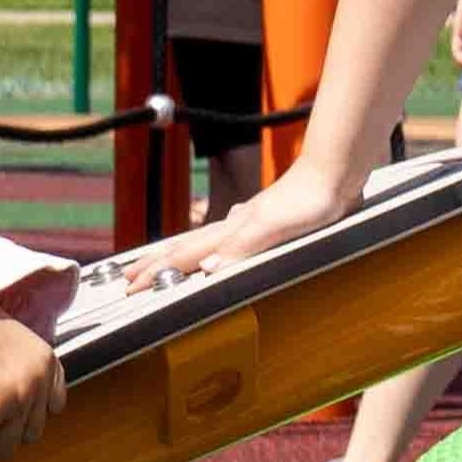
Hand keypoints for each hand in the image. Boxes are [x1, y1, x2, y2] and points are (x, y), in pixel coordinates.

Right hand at [107, 178, 337, 288]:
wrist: (333, 175)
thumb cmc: (307, 201)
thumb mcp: (271, 230)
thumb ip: (239, 249)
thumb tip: (204, 269)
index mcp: (231, 231)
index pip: (184, 255)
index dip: (156, 272)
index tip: (130, 287)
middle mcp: (234, 226)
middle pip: (186, 246)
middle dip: (155, 263)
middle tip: (128, 276)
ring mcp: (249, 222)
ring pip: (204, 240)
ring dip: (179, 254)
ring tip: (162, 261)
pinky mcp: (268, 222)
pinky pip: (228, 238)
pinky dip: (214, 244)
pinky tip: (223, 242)